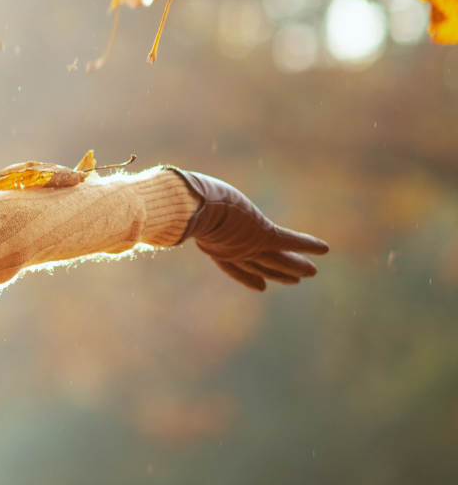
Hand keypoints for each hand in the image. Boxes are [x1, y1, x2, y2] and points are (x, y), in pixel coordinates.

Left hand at [171, 169, 328, 290]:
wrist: (191, 208)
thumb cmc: (182, 203)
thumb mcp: (181, 206)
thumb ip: (177, 209)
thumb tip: (160, 196)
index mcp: (213, 243)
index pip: (233, 264)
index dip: (247, 276)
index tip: (261, 287)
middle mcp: (232, 249)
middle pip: (260, 265)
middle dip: (277, 273)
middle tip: (294, 281)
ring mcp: (249, 245)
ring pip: (278, 259)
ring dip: (296, 265)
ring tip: (312, 272)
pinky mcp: (264, 235)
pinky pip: (290, 241)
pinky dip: (308, 245)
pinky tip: (325, 249)